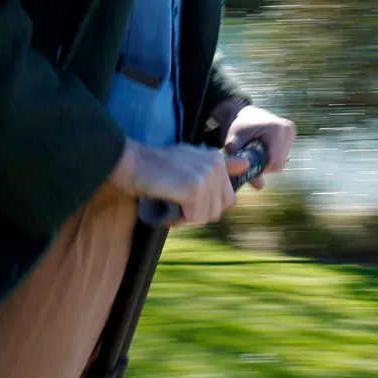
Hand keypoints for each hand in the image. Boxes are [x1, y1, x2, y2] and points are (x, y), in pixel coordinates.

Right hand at [108, 140, 234, 225]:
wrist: (132, 162)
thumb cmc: (157, 163)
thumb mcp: (191, 157)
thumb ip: (220, 164)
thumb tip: (245, 164)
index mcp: (217, 159)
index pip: (227, 198)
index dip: (207, 205)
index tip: (188, 200)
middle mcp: (215, 166)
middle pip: (219, 209)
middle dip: (199, 213)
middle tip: (179, 206)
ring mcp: (206, 177)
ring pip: (207, 216)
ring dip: (188, 217)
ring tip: (172, 205)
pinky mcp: (194, 189)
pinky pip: (195, 218)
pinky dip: (180, 220)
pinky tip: (169, 209)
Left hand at [223, 104, 296, 189]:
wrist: (240, 111)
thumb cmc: (235, 127)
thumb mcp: (233, 145)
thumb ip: (244, 164)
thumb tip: (260, 187)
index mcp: (277, 130)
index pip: (276, 163)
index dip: (262, 168)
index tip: (249, 161)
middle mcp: (288, 129)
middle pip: (280, 163)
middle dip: (264, 165)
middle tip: (250, 155)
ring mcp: (291, 130)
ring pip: (282, 160)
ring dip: (268, 160)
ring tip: (255, 149)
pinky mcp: (291, 132)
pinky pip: (283, 154)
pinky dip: (272, 155)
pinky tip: (262, 147)